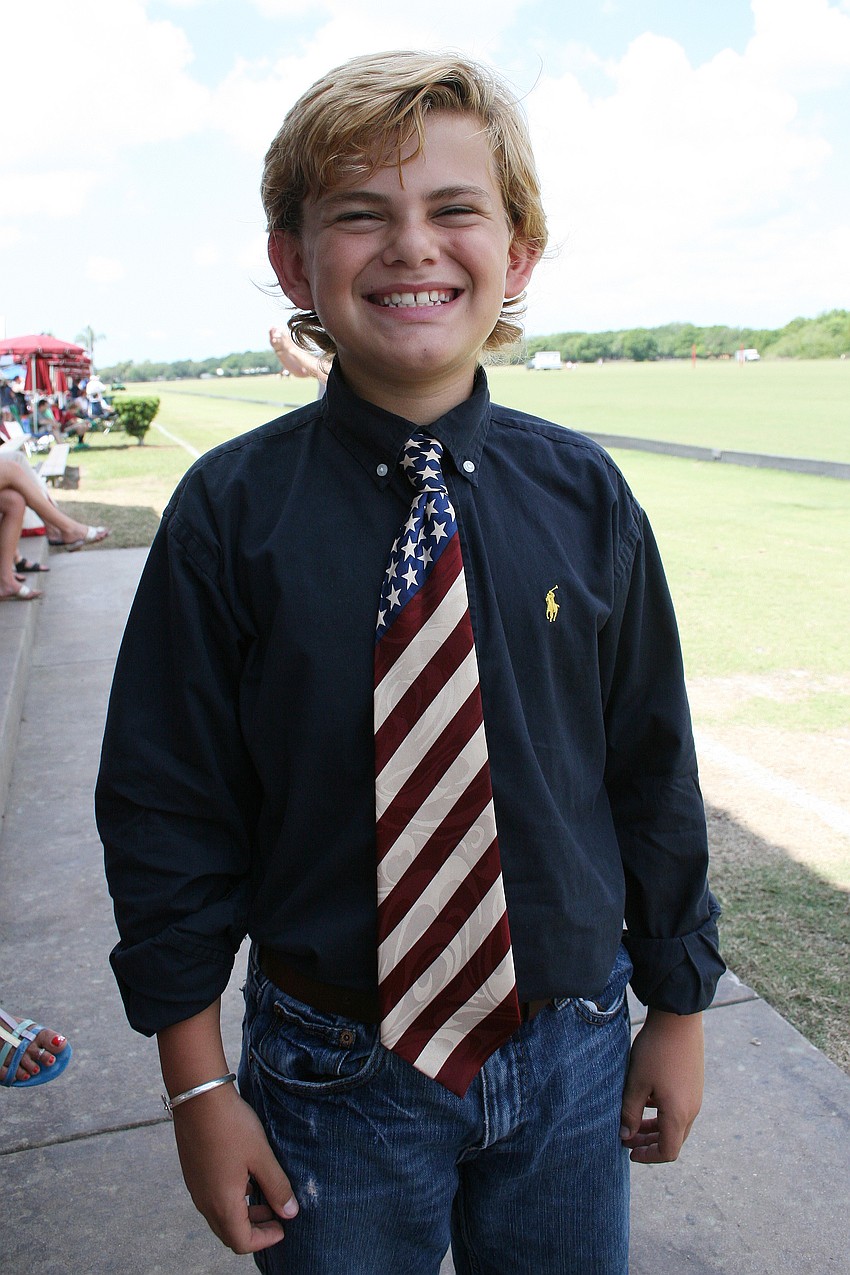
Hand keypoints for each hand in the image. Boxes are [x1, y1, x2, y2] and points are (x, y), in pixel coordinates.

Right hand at [171, 1082, 298, 1253]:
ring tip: (265, 1196)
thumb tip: (290, 1213)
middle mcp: (205, 1202)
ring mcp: (196, 1188)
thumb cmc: (232, 1125)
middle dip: (255, 1229)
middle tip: (277, 1216)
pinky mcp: (193, 1173)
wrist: (199, 1097)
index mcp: (222, 1204)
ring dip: (243, 1214)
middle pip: (229, 1232)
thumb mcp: (261, 1155)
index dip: (265, 1240)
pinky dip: (231, 1199)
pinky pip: (212, 1199)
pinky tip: (246, 1178)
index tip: (283, 1227)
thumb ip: (277, 1186)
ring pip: (220, 1216)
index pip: (242, 1242)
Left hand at [619, 1008, 703, 1163]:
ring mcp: (695, 1096)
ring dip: (656, 1128)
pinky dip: (663, 1113)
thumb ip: (630, 1112)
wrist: (678, 1019)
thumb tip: (625, 1135)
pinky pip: (680, 1108)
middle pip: (673, 1140)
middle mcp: (692, 1109)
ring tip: (633, 1122)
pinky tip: (646, 1100)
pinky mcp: (694, 1083)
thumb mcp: (637, 1082)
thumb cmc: (655, 1051)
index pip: (668, 1151)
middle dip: (649, 1143)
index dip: (648, 1156)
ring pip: (677, 1124)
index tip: (629, 1151)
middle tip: (626, 1138)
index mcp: (678, 1114)